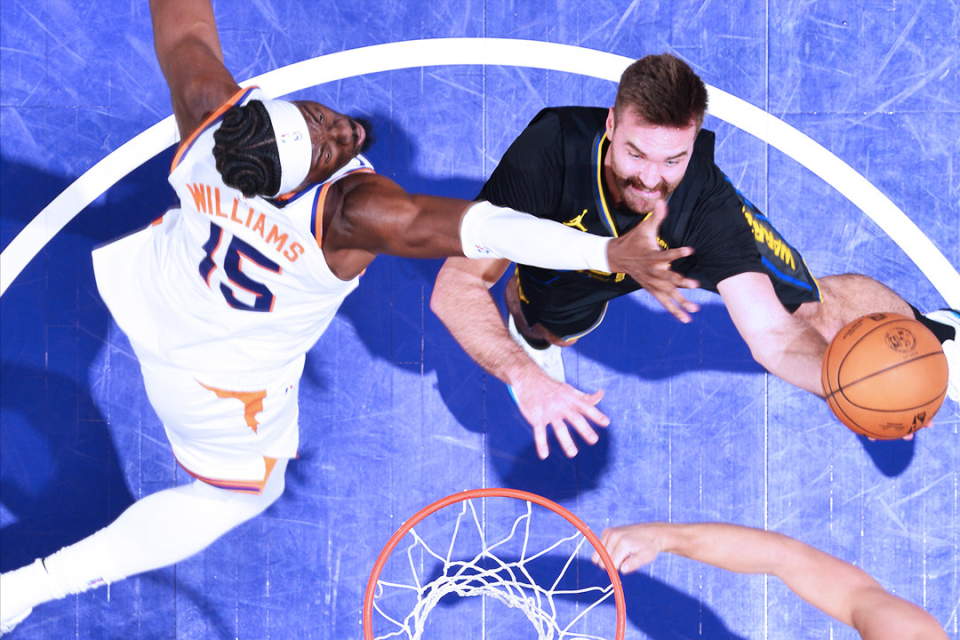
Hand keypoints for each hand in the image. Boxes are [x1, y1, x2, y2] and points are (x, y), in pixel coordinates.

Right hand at [510, 369, 609, 459]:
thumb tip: (601, 394)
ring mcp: (548, 412)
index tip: (606, 422)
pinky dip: (541, 444)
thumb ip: (586, 397)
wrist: (528, 378)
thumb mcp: (570, 390)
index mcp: (571, 399)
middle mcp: (561, 405)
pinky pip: (539, 432)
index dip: (596, 414)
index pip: (586, 407)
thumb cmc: (552, 387)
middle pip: (575, 418)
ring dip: (566, 441)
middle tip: (594, 440)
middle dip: (584, 429)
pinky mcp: (536, 417)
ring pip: (559, 428)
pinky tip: (544, 455)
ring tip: (573, 453)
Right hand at [591, 524, 662, 572]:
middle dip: (611, 563)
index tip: (626, 565)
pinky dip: (607, 550)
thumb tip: (623, 569)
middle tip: (624, 558)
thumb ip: (634, 564)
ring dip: (608, 557)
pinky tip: (619, 547)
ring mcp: (608, 532)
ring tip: (622, 553)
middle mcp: (613, 536)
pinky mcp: (606, 531)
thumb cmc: (649, 547)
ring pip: (598, 555)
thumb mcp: (646, 557)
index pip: (609, 564)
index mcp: (623, 543)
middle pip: (600, 560)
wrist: (652, 533)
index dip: (617, 568)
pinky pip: (599, 547)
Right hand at [607, 199, 699, 322]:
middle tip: (695, 285)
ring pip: (668, 294)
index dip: (677, 253)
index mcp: (652, 256)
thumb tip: (663, 201)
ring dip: (681, 302)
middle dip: (681, 282)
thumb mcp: (643, 228)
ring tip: (695, 310)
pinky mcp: (652, 290)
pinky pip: (664, 302)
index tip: (690, 250)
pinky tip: (686, 318)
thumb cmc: (634, 241)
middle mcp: (653, 272)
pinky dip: (674, 310)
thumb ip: (656, 217)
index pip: (666, 254)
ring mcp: (652, 283)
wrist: (616, 257)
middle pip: (668, 278)